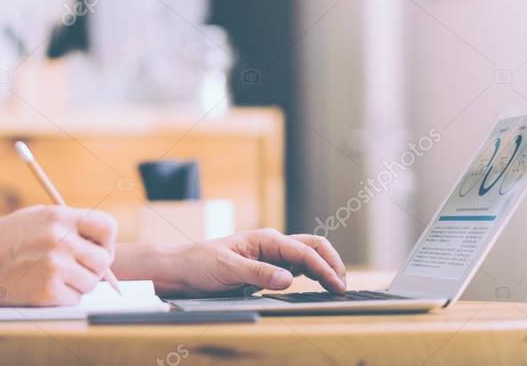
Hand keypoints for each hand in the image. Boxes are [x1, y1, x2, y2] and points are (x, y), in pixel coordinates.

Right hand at [0, 205, 116, 306]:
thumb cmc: (5, 241)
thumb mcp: (35, 217)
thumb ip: (68, 223)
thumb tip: (100, 240)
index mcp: (59, 216)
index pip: (107, 226)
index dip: (105, 240)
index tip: (97, 248)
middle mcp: (60, 239)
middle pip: (104, 259)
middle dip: (94, 267)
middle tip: (77, 268)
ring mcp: (55, 266)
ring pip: (91, 282)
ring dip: (78, 284)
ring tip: (55, 276)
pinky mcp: (49, 291)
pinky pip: (75, 299)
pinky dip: (64, 297)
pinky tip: (44, 287)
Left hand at [164, 228, 346, 296]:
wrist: (183, 269)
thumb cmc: (201, 264)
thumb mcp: (228, 270)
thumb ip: (259, 274)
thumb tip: (288, 279)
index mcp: (265, 239)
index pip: (304, 252)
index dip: (324, 268)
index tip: (337, 286)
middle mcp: (272, 244)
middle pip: (313, 246)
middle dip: (332, 262)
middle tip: (343, 285)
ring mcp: (271, 254)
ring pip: (308, 256)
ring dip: (325, 267)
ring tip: (337, 287)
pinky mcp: (268, 267)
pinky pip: (297, 267)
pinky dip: (313, 273)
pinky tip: (320, 285)